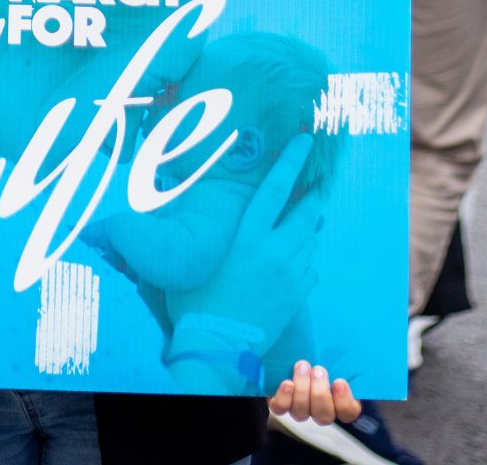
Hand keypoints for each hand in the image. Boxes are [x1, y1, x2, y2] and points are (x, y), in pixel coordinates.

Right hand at [166, 134, 318, 345]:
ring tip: (302, 219)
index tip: (305, 142)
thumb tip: (166, 199)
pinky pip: (310, 267)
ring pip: (310, 239)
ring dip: (307, 227)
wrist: (217, 344)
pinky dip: (304, 258)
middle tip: (320, 178)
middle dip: (315, 192)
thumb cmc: (195, 298)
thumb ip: (192, 228)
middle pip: (305, 212)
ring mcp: (291, 274)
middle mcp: (274, 251)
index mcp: (247, 236)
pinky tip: (293, 259)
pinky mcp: (298, 296)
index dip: (291, 162)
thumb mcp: (190, 256)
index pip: (275, 190)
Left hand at [269, 360, 360, 424]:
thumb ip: (343, 360)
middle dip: (320, 392)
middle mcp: (320, 411)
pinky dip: (284, 398)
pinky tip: (287, 384)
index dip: (344, 400)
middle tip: (318, 370)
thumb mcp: (335, 358)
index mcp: (340, 404)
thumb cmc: (322, 357)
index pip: (348, 412)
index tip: (340, 381)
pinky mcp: (282, 404)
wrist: (294, 356)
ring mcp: (300, 409)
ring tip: (302, 367)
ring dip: (302, 389)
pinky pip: (281, 408)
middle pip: (323, 414)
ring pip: (302, 412)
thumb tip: (356, 346)